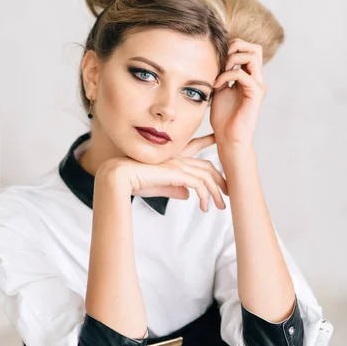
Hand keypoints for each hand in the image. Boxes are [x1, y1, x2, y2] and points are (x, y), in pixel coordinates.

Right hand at [101, 134, 227, 212]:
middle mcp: (176, 158)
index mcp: (170, 157)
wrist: (118, 176)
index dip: (206, 141)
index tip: (216, 138)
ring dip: (216, 192)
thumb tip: (187, 195)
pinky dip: (205, 196)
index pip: (193, 146)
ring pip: (206, 175)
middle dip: (220, 178)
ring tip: (220, 205)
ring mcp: (177, 164)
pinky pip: (199, 184)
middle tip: (228, 190)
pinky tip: (205, 207)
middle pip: (206, 165)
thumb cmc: (131, 181)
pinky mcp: (177, 173)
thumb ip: (173, 188)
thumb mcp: (157, 186)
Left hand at [210, 39, 265, 147]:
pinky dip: (227, 75)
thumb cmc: (223, 117)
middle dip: (236, 47)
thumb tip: (214, 60)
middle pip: (255, 48)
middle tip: (221, 60)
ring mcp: (258, 86)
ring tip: (220, 71)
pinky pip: (243, 74)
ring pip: (252, 56)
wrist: (228, 137)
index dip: (233, 47)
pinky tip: (217, 85)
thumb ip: (221, 75)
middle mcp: (256, 79)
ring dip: (233, 59)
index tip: (217, 58)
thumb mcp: (219, 90)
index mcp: (249, 77)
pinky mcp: (255, 94)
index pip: (249, 49)